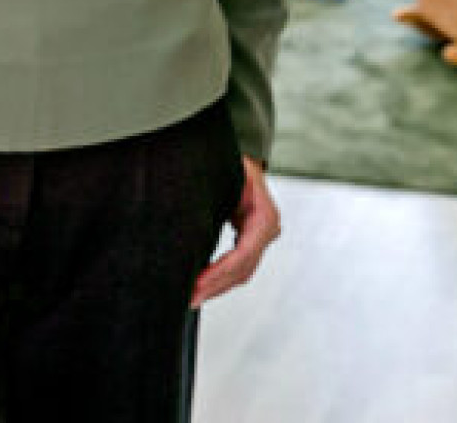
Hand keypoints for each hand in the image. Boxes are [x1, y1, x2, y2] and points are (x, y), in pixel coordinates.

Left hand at [190, 157, 280, 304]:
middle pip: (243, 269)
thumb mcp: (225, 177)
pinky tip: (204, 284)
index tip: (197, 283)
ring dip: (218, 286)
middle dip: (215, 285)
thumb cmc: (234, 164)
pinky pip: (239, 266)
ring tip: (193, 297)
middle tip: (189, 297)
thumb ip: (208, 197)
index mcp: (264, 216)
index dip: (219, 272)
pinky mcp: (252, 239)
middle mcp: (267, 229)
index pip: (243, 254)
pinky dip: (222, 278)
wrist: (242, 159)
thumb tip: (188, 220)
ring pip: (242, 272)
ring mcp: (262, 236)